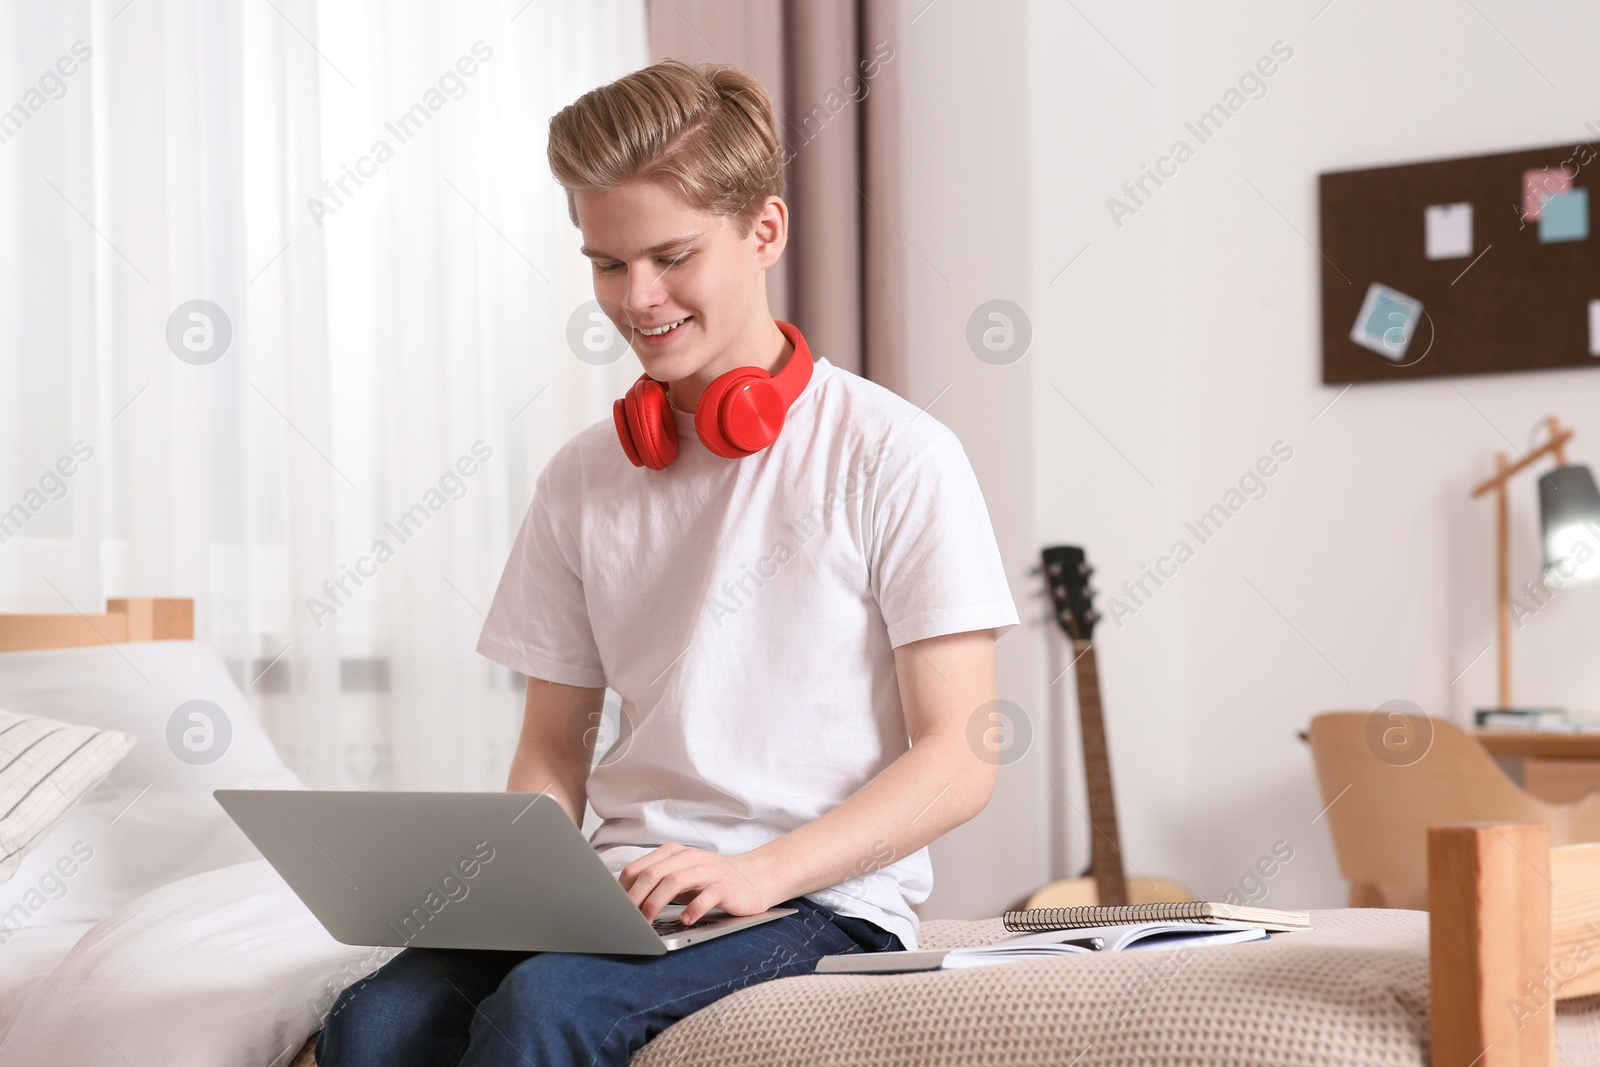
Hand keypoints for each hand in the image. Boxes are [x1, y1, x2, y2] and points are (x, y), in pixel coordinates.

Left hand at [619, 842, 782, 924]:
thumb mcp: (682, 877)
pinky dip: (693, 909)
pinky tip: (685, 920)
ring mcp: (708, 871)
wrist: (756, 877)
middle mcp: (689, 858)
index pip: (639, 868)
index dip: (623, 889)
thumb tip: (624, 903)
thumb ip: (658, 883)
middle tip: (626, 919)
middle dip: (635, 898)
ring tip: (648, 922)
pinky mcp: (726, 886)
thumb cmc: (712, 880)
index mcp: (674, 854)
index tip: (615, 909)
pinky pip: (706, 896)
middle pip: (653, 874)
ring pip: (675, 881)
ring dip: (656, 903)